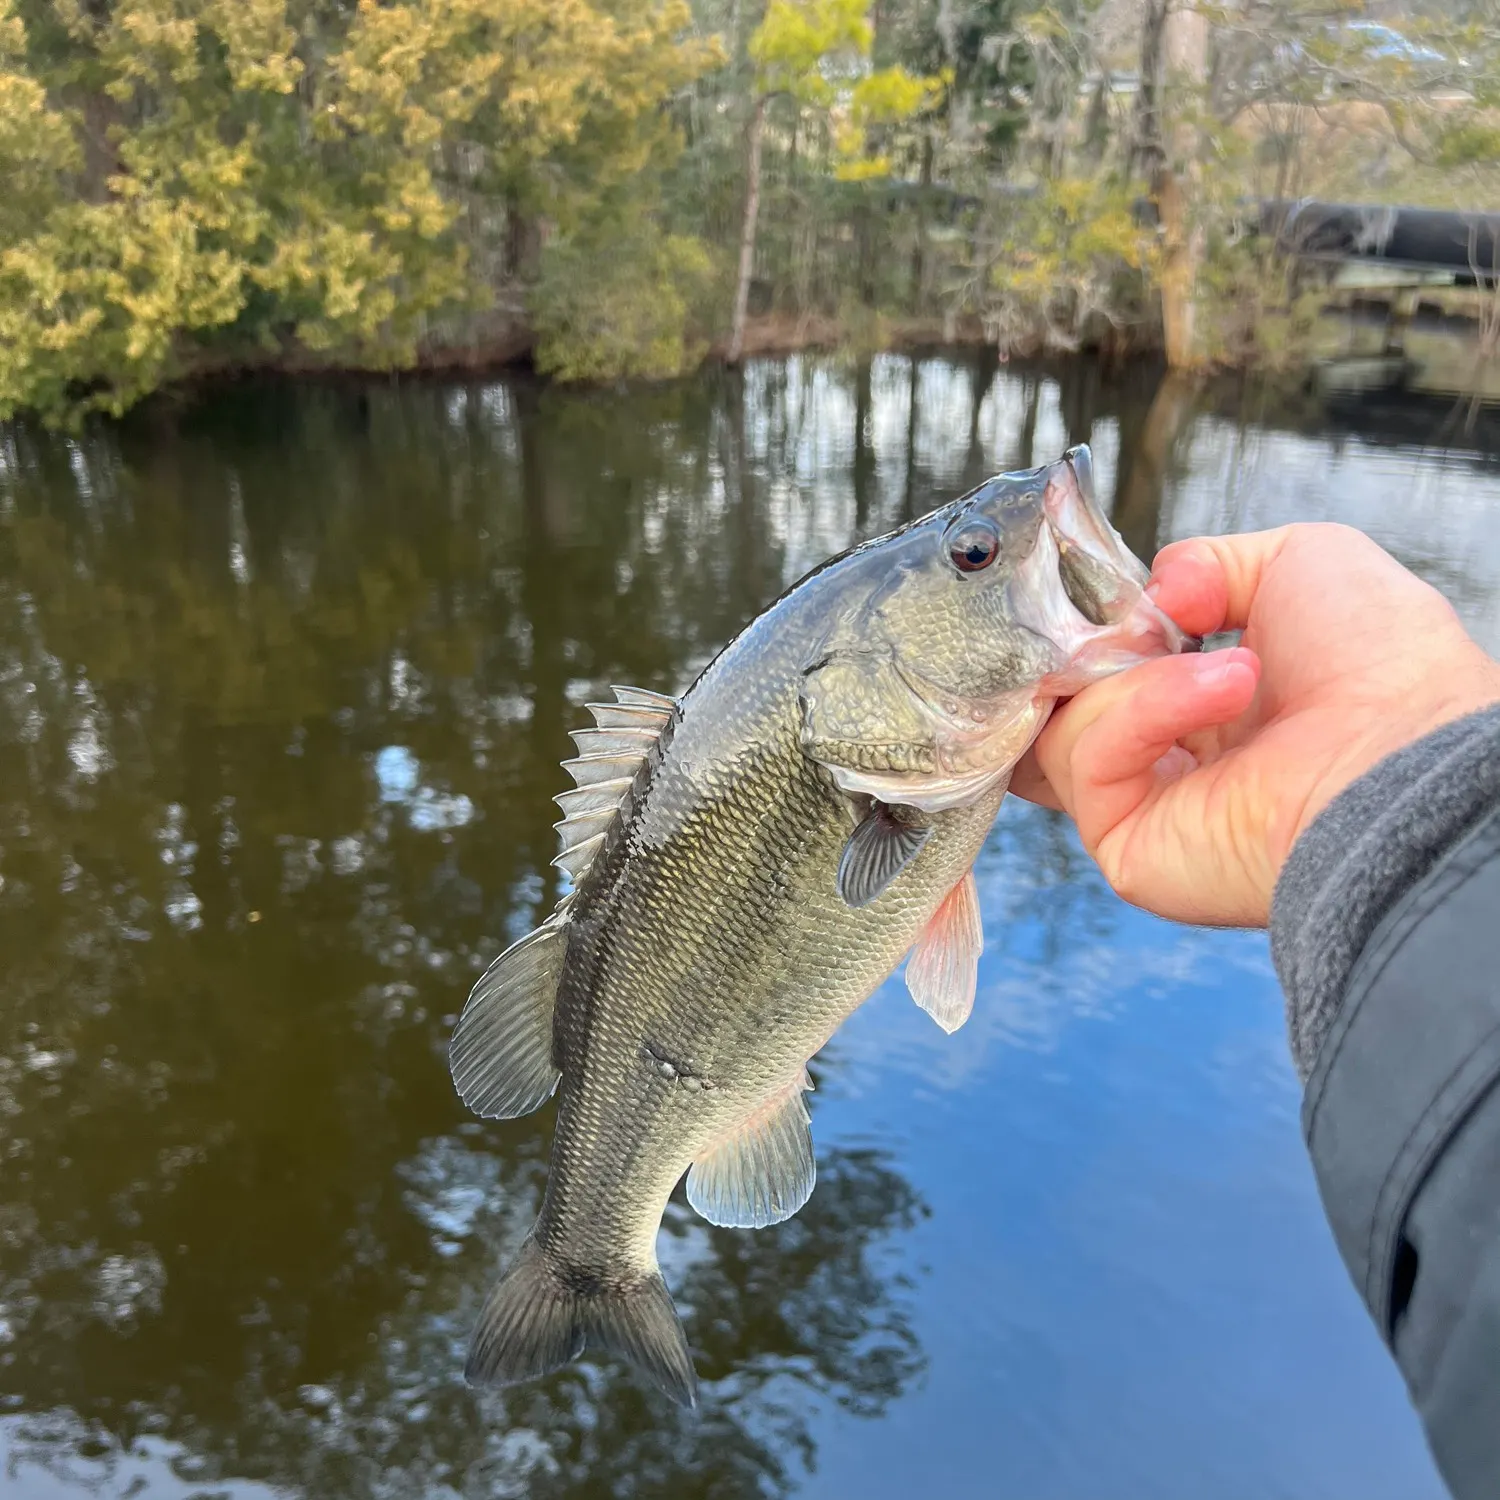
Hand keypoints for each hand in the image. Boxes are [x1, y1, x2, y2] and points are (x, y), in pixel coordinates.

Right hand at [1011, 524, 1499, 926]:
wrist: (1407, 752)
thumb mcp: (1296, 560)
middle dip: (1082, 650)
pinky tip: (1220, 693)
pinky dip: (1141, 711)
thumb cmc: (1383, 668)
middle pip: (1059, 703)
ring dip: (1136, 677)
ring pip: (1063, 724)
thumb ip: (1205, 562)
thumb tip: (1151, 598)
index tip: (1106, 597)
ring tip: (1230, 669)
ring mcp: (1146, 809)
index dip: (1089, 629)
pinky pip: (1084, 759)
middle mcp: (1174, 763)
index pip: (1102, 673)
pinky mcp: (1125, 848)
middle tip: (1137, 627)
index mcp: (1211, 707)